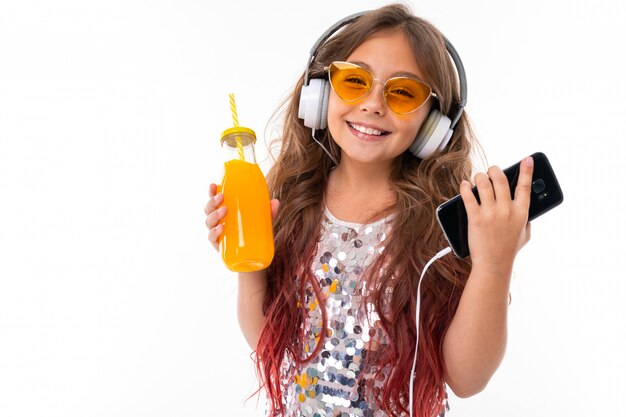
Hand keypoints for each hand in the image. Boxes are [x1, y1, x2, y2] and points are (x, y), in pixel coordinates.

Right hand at [204, 183, 279, 251]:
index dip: (211, 192)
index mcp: (224, 214)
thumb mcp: (262, 222)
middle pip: (208, 210)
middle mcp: (217, 223)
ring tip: (224, 210)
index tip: (213, 185)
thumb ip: (268, 213)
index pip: (214, 201)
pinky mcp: (219, 246)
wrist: (252, 260)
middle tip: (222, 197)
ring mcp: (216, 235)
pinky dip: (214, 232)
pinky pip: (212, 238)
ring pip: (209, 222)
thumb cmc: (253, 236)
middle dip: (213, 202)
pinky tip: (221, 229)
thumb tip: (276, 202)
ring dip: (214, 215)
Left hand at [459, 157, 533, 275]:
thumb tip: (525, 208)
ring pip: (484, 184)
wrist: (493, 265)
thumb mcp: (525, 235)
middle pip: (501, 180)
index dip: (527, 171)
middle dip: (495, 170)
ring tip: (478, 178)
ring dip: (480, 177)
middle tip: (491, 171)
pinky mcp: (475, 218)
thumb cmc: (508, 250)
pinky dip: (465, 187)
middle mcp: (506, 210)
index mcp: (521, 213)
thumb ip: (526, 220)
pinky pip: (468, 196)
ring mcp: (490, 213)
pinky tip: (464, 185)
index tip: (527, 159)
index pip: (525, 187)